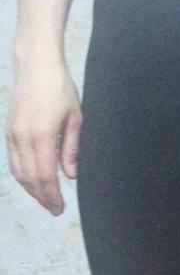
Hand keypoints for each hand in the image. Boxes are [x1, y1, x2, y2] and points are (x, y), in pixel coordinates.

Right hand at [5, 60, 81, 215]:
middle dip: (42, 197)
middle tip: (55, 209)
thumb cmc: (60, 88)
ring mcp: (13, 134)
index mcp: (42, 135)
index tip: (59, 208)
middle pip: (30, 178)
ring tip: (46, 199)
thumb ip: (71, 149)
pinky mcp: (8, 130)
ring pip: (19, 172)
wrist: (35, 65)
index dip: (52, 196)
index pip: (45, 176)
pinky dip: (23, 175)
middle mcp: (23, 137)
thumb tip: (71, 175)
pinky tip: (33, 181)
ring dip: (32, 189)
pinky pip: (14, 160)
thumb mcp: (75, 118)